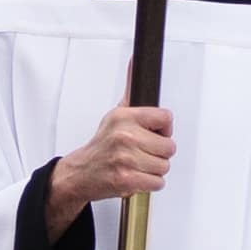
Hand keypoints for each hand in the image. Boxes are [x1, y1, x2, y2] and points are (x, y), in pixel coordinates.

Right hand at [47, 103, 175, 222]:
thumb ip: (130, 94)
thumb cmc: (101, 147)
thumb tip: (133, 66)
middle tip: (144, 153)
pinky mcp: (127, 180)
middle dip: (159, 153)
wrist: (81, 173)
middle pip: (169, 146)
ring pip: (164, 166)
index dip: (164, 129)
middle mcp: (124, 136)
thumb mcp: (115, 116)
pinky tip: (137, 176)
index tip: (156, 134)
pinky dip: (150, 183)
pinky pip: (157, 182)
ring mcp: (126, 159)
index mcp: (123, 117)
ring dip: (154, 170)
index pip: (165, 117)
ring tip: (138, 165)